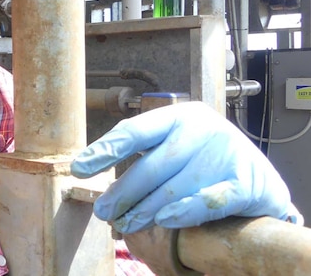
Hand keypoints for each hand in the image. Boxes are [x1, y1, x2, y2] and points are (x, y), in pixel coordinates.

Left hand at [70, 102, 298, 233]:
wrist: (260, 179)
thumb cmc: (205, 163)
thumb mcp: (176, 149)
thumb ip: (145, 159)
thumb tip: (99, 186)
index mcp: (179, 116)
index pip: (134, 130)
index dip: (104, 150)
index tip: (79, 168)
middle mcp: (204, 128)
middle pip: (152, 164)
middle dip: (124, 191)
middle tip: (104, 211)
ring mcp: (227, 152)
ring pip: (175, 187)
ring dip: (147, 209)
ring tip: (127, 223)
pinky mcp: (247, 181)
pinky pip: (209, 200)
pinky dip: (186, 212)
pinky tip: (165, 221)